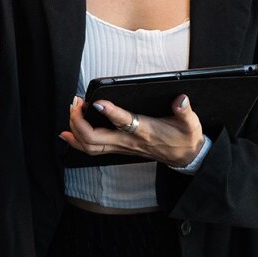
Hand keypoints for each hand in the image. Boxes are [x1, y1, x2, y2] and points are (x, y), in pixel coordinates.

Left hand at [59, 94, 203, 166]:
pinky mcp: (118, 149)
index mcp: (145, 131)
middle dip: (79, 120)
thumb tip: (181, 99)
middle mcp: (128, 141)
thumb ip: (185, 111)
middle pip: (95, 138)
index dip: (110, 112)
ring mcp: (121, 147)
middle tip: (76, 102)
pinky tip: (67, 133)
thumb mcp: (190, 124)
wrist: (184, 158)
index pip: (124, 122)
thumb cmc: (184, 138)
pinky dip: (76, 141)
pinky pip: (92, 149)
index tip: (98, 101)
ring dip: (75, 129)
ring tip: (71, 110)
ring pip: (90, 145)